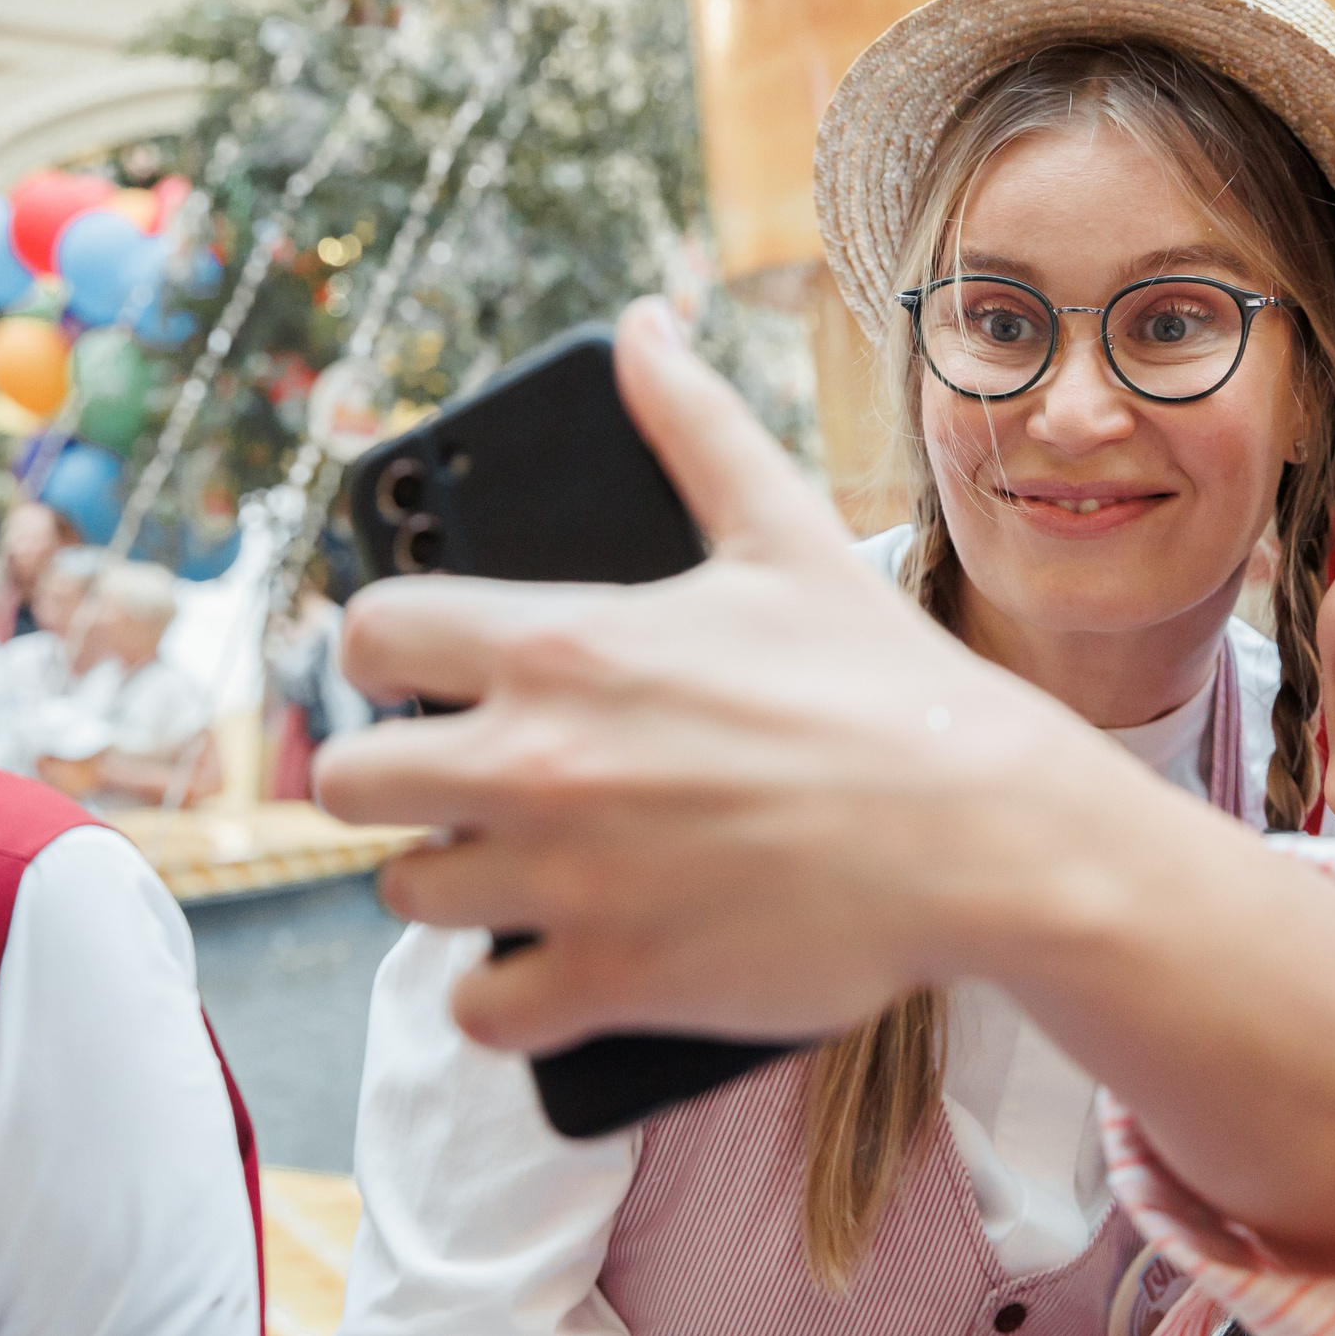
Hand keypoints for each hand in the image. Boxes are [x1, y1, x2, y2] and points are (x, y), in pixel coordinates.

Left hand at [313, 300, 1138, 1052]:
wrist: (985, 832)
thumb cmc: (887, 685)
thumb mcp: (782, 533)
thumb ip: (692, 423)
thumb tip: (644, 324)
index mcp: (564, 641)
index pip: (370, 635)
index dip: (387, 652)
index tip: (424, 672)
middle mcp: (538, 760)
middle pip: (349, 778)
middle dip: (401, 774)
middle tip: (466, 777)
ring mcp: (567, 879)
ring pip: (406, 892)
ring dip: (456, 879)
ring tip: (529, 863)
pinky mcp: (610, 978)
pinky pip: (477, 1010)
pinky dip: (507, 994)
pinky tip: (556, 958)